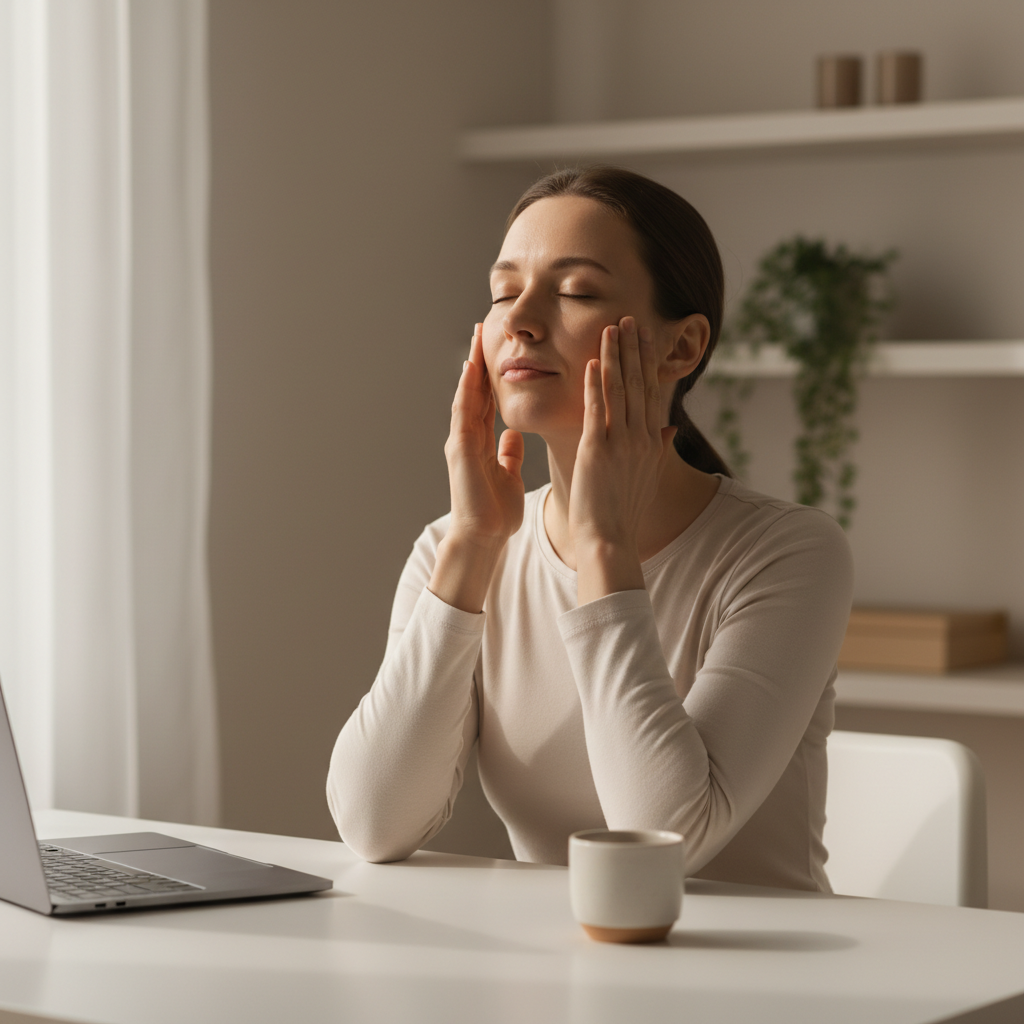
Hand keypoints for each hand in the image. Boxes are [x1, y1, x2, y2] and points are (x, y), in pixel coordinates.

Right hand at [429, 324, 524, 612]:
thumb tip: (512, 435)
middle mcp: (468, 438)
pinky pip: (463, 416)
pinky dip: (466, 392)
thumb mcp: (508, 475)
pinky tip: (470, 373)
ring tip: (475, 340)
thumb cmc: (497, 512)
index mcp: (481, 442)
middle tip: (482, 328)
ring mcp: (461, 443)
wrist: (484, 538)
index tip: (499, 348)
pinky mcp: (460, 452)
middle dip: (478, 360)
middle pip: (474, 391)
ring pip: (466, 397)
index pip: (488, 400)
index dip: (492, 374)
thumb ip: (508, 454)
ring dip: (470, 368)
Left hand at [569, 316, 676, 603]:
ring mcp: (620, 444)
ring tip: (613, 327)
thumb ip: (658, 449)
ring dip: (617, 356)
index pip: (649, 393)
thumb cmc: (624, 515)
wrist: (611, 542)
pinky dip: (597, 385)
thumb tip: (670, 427)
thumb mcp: (647, 478)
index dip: (647, 363)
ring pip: (620, 391)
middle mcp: (640, 439)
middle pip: (639, 384)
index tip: (644, 337)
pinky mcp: (598, 451)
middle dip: (635, 349)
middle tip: (631, 318)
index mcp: (651, 443)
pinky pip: (598, 411)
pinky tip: (595, 361)